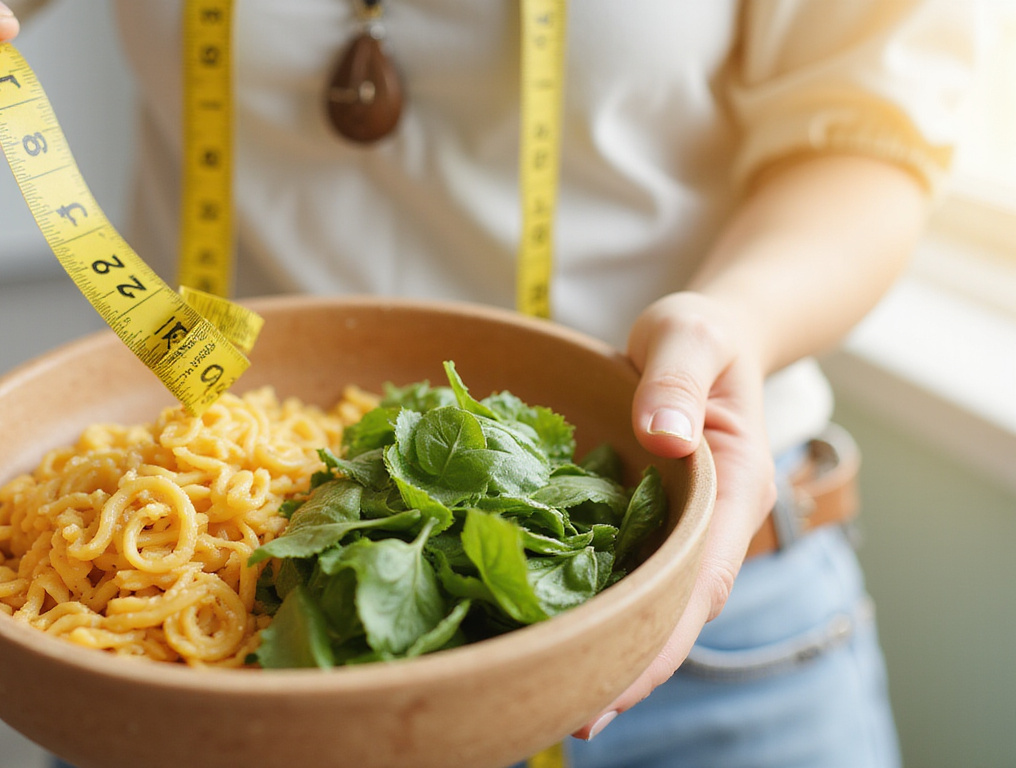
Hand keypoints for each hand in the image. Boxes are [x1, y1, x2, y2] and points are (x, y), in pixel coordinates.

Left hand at [572, 291, 777, 739]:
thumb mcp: (691, 335)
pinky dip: (581, 602)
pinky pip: (610, 570)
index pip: (703, 582)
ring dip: (601, 648)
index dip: (664, 641)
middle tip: (567, 722)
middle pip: (671, 612)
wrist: (702, 336)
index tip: (619, 689)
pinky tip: (531, 628)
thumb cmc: (702, 335)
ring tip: (540, 696)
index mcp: (734, 490)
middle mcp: (706, 525)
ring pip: (641, 601)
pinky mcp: (638, 523)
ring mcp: (673, 530)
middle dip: (626, 669)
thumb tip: (662, 437)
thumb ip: (676, 378)